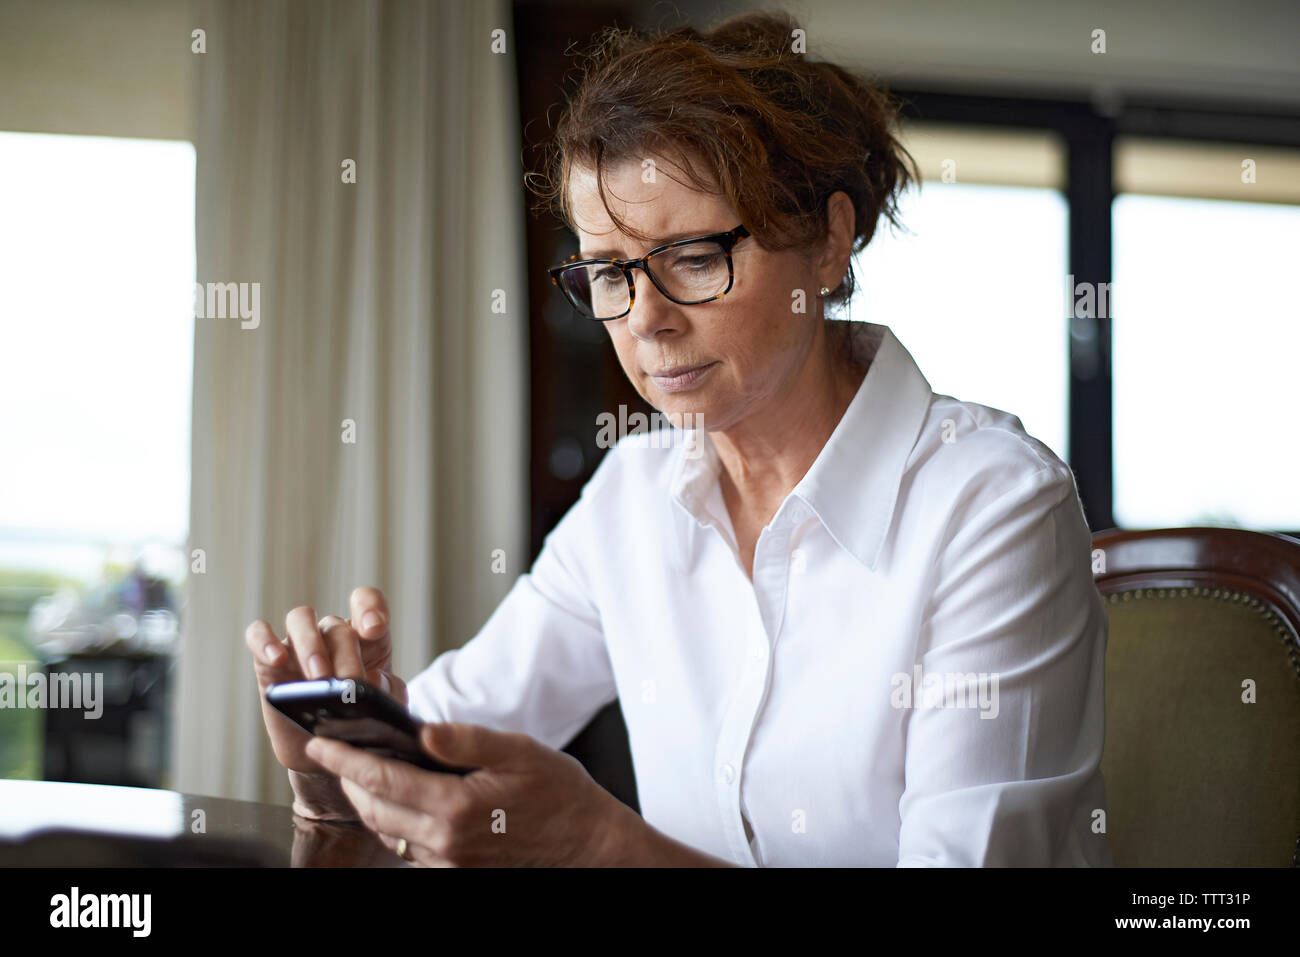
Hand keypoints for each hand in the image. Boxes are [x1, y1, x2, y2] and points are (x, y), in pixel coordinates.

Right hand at [245, 586, 406, 774]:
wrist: (330, 751)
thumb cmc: (362, 722)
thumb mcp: (385, 708)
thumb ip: (388, 690)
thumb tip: (371, 678)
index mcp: (366, 638)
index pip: (367, 602)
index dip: (370, 608)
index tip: (374, 629)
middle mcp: (331, 634)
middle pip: (336, 626)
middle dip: (345, 656)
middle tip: (349, 685)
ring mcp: (298, 644)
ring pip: (300, 618)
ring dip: (311, 646)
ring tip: (319, 677)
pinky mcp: (268, 661)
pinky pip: (258, 634)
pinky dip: (264, 641)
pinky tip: (276, 659)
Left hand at [304, 723, 630, 866]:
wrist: (586, 843)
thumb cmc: (559, 792)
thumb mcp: (517, 750)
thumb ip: (465, 739)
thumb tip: (421, 730)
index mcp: (456, 807)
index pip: (382, 780)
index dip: (345, 760)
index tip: (321, 742)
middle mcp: (444, 841)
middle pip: (374, 809)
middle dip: (348, 779)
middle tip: (334, 751)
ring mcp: (448, 861)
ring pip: (387, 831)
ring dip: (368, 801)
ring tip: (361, 771)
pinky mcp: (455, 870)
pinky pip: (408, 846)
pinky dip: (393, 821)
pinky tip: (399, 799)